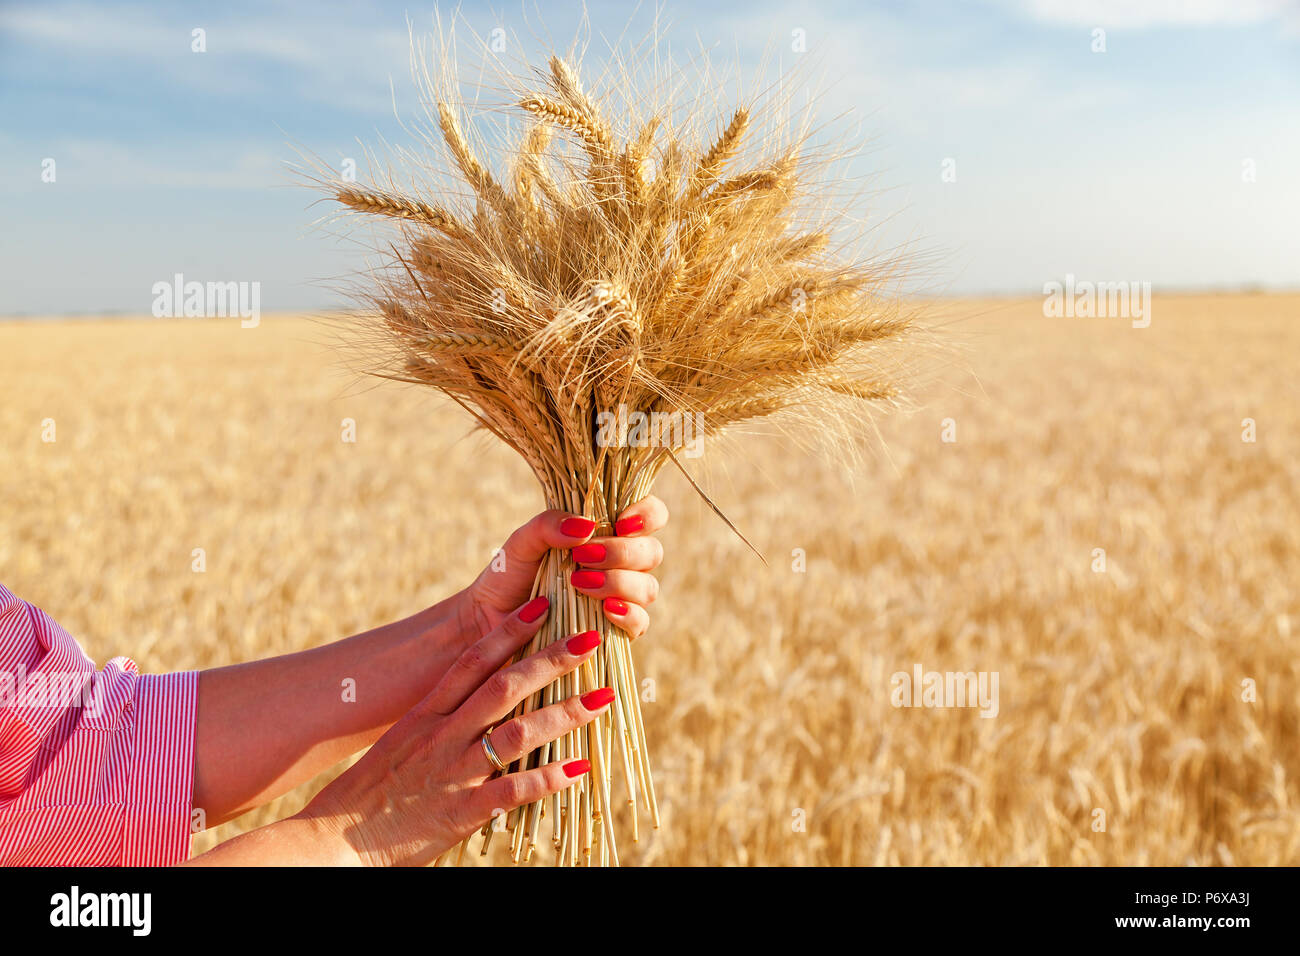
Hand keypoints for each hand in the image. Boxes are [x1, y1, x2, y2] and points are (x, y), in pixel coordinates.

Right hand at [296, 596, 609, 866]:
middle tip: (589, 638)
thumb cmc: (366, 798)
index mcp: (424, 716)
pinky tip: (581, 768)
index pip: (472, 662)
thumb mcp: (398, 747)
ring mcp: (453, 773)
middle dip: (550, 660)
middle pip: (504, 687)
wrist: (334, 844)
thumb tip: (473, 706)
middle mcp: (441, 736)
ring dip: (565, 713)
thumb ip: (436, 726)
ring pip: (518, 733)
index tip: (542, 606)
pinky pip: (514, 790)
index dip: (509, 632)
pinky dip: (550, 778)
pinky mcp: (462, 812)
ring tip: (602, 698)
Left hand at [459, 495, 668, 641]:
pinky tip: (606, 609)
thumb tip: (586, 526)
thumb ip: (549, 525)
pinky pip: (640, 623)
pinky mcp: (616, 631)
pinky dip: (628, 614)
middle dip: (622, 552)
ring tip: (580, 583)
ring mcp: (622, 598)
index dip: (647, 514)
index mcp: (608, 533)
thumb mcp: (523, 542)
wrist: (491, 618)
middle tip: (583, 556)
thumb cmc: (510, 574)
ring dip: (619, 582)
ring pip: (648, 587)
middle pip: (652, 552)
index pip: (651, 515)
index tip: (620, 522)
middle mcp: (622, 564)